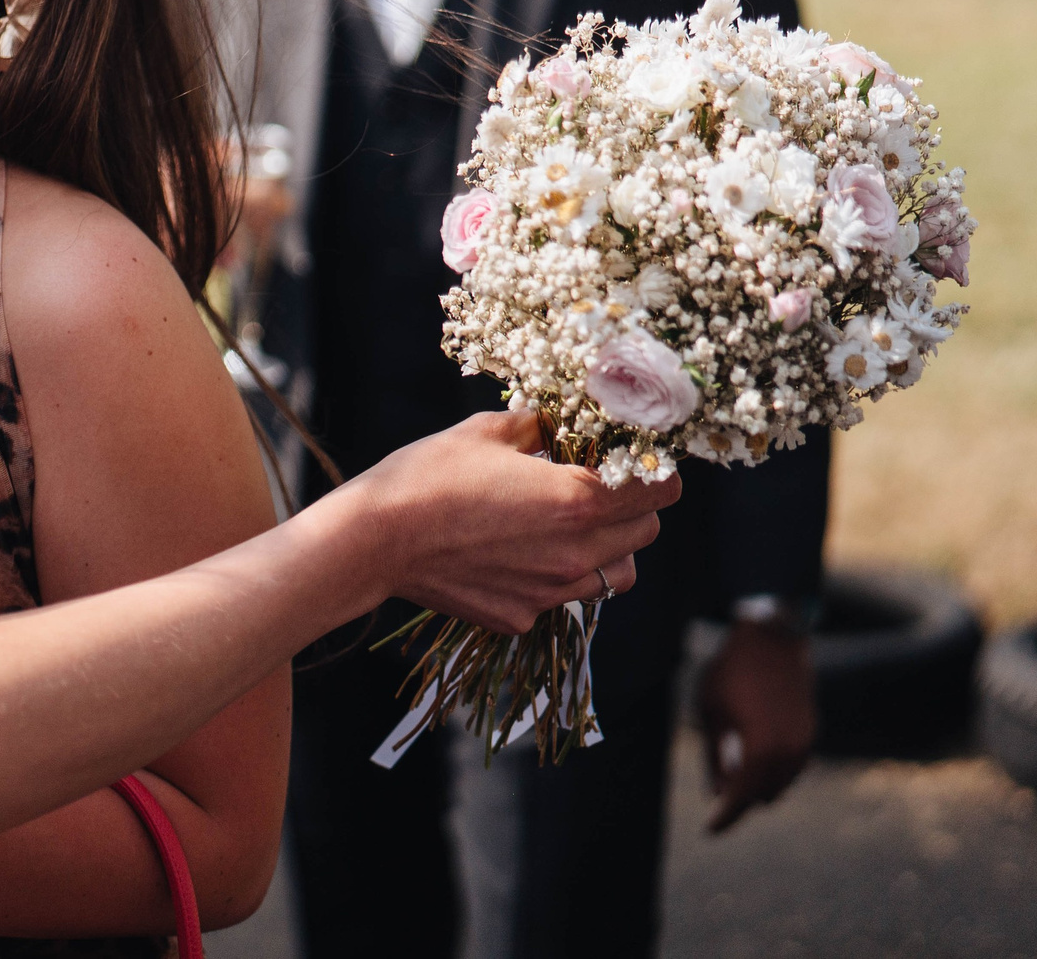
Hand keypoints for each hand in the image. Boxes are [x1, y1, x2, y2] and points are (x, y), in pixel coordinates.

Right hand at [342, 410, 678, 634]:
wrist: (374, 541)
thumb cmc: (427, 476)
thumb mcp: (484, 432)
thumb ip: (537, 426)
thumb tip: (559, 420)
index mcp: (577, 500)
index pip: (663, 490)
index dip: (654, 470)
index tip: (631, 459)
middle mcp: (576, 553)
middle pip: (646, 533)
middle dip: (630, 506)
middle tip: (592, 485)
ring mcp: (551, 591)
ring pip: (617, 574)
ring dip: (606, 549)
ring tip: (562, 527)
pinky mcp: (522, 616)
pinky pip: (563, 596)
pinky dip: (554, 575)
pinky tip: (513, 553)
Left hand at [694, 619, 815, 832]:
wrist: (772, 640)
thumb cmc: (732, 673)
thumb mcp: (711, 713)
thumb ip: (714, 756)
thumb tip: (716, 791)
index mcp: (761, 752)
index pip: (742, 798)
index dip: (725, 818)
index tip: (710, 830)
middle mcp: (789, 754)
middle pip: (764, 796)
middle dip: (742, 800)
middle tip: (719, 799)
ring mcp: (804, 744)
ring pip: (782, 783)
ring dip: (760, 786)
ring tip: (733, 777)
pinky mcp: (811, 732)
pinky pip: (793, 766)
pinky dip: (774, 770)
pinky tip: (754, 758)